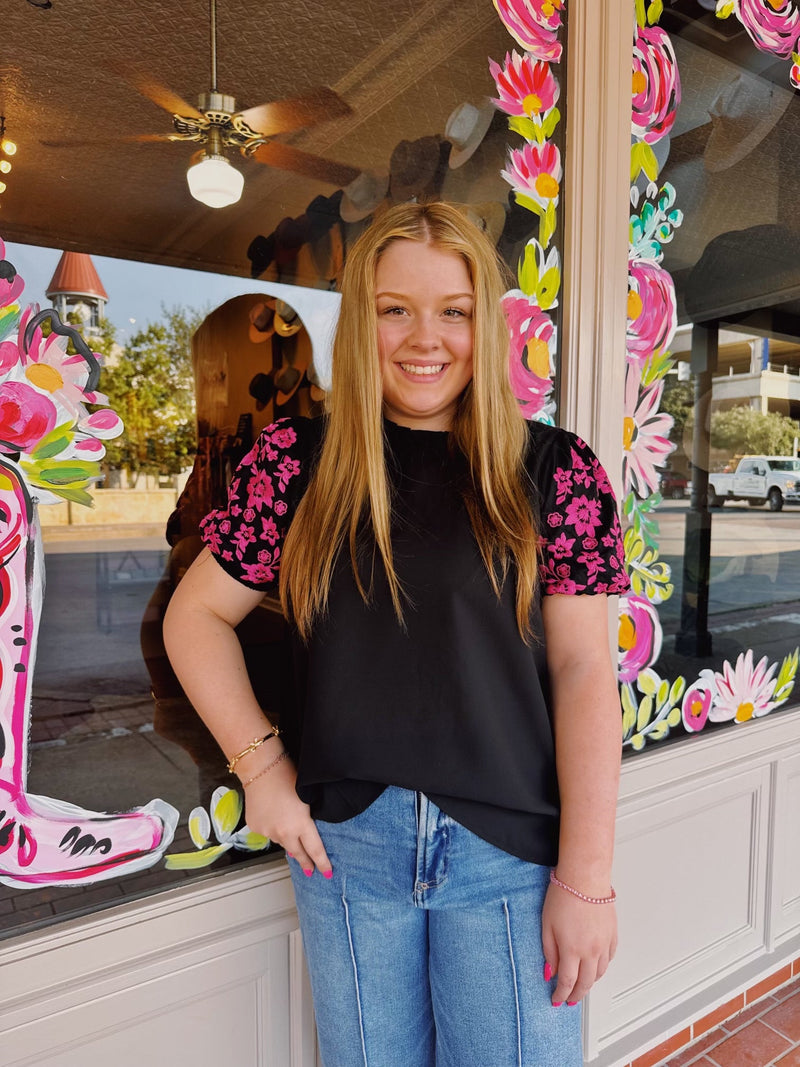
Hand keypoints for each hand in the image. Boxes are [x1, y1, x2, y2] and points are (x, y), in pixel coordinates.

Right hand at [242, 754, 331, 877]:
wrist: (261, 769)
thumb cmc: (287, 776)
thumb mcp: (307, 798)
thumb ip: (308, 818)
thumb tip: (309, 828)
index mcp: (301, 825)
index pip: (315, 850)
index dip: (322, 863)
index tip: (327, 872)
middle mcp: (284, 833)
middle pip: (297, 853)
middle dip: (305, 862)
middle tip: (310, 870)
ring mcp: (268, 831)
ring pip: (281, 841)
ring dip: (287, 840)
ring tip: (289, 829)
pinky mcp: (255, 827)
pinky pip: (268, 833)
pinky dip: (272, 828)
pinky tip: (273, 816)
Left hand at [541, 883, 616, 1004]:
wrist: (585, 878)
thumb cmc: (564, 895)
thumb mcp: (547, 925)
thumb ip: (549, 951)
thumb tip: (550, 972)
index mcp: (572, 950)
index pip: (567, 982)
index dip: (561, 994)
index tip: (556, 999)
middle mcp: (591, 951)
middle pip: (586, 983)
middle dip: (576, 995)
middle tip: (569, 1000)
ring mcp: (604, 944)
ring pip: (600, 973)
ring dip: (590, 983)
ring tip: (582, 986)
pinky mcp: (612, 934)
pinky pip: (610, 958)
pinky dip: (602, 967)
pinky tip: (596, 966)